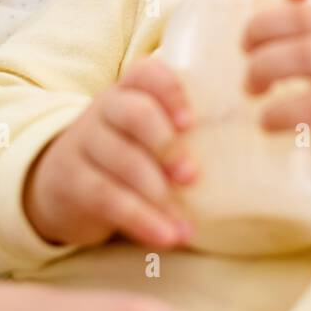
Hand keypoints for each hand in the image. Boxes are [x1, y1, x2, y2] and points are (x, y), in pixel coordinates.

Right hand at [23, 56, 198, 248]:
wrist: (62, 182)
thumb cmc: (127, 153)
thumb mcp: (146, 133)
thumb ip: (183, 132)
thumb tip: (248, 153)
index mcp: (130, 90)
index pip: (146, 73)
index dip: (170, 92)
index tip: (190, 122)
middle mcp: (104, 109)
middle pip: (133, 114)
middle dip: (166, 145)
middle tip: (192, 176)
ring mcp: (83, 143)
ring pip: (122, 162)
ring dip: (159, 196)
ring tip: (187, 226)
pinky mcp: (71, 182)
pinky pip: (106, 198)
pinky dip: (140, 220)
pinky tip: (165, 237)